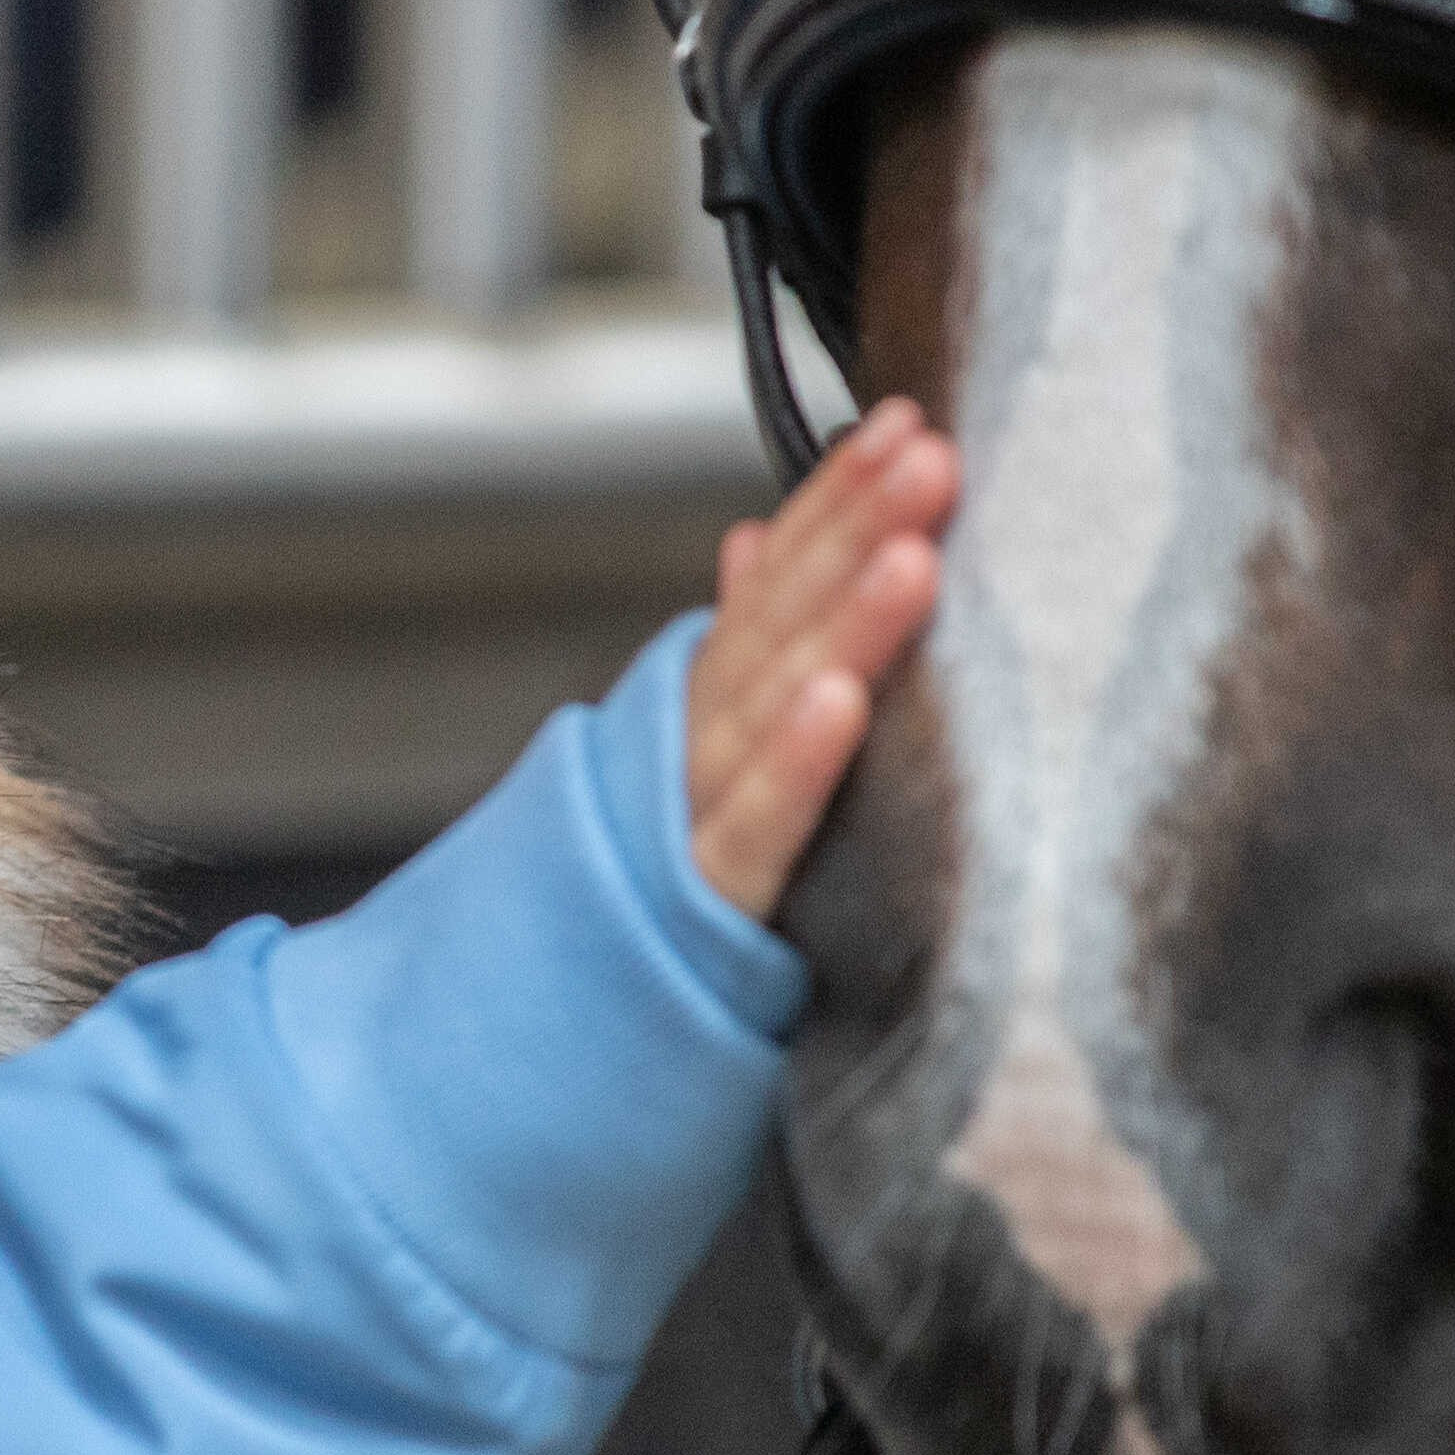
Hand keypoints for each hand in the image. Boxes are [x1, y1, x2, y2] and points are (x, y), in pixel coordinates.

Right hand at [686, 399, 956, 921]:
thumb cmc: (648, 892)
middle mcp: (689, 741)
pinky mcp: (702, 911)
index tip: (904, 421)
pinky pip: (756, 828)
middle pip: (779, 620)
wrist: (522, 1034)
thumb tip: (754, 538)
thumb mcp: (694, 754)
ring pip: (770, 702)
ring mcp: (686, 819)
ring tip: (914, 551)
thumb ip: (736, 646)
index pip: (772, 578)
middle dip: (854, 530)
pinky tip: (844, 700)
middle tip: (932, 455)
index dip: (834, 497)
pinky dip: (797, 762)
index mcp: (700, 702)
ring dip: (843, 622)